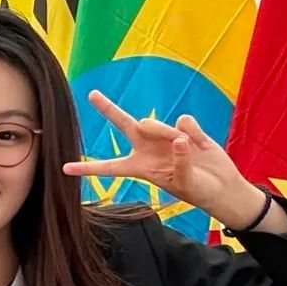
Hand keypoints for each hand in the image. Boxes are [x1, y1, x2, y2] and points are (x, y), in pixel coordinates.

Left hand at [63, 91, 266, 228]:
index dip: (88, 168)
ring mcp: (164, 137)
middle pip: (125, 124)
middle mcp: (148, 148)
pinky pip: (184, 122)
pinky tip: (200, 143)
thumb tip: (178, 140)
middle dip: (108, 109)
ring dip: (170, 135)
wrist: (221, 185)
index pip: (109, 167)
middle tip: (92, 95)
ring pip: (158, 124)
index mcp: (140, 167)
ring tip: (188, 149)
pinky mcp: (184, 129)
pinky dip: (194, 133)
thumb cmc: (199, 190)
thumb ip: (180, 161)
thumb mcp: (185, 183)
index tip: (65, 168)